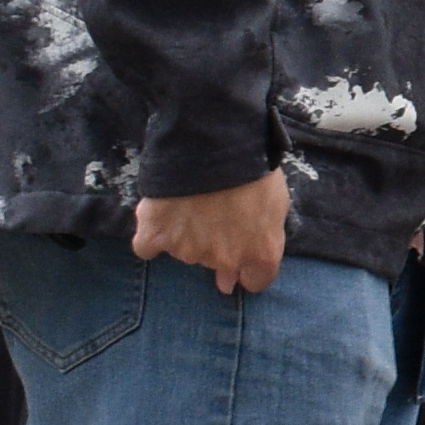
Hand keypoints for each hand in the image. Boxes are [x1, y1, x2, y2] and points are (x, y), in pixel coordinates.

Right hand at [131, 169, 290, 296]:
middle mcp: (224, 259)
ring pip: (185, 251)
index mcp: (259, 253)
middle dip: (218, 245)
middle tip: (215, 214)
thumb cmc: (253, 169)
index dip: (249, 269)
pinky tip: (160, 219)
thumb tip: (240, 275)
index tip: (243, 254)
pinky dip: (151, 236)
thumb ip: (264, 238)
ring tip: (192, 201)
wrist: (214, 143)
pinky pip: (147, 247)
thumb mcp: (276, 203)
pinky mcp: (155, 236)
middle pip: (218, 263)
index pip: (255, 281)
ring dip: (187, 234)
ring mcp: (187, 250)